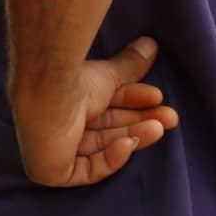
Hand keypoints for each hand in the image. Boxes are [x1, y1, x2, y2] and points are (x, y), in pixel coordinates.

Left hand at [13, 35, 177, 187]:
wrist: (45, 91)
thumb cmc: (69, 80)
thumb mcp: (107, 75)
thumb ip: (129, 67)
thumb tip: (152, 43)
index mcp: (68, 101)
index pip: (106, 107)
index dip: (133, 102)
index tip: (158, 95)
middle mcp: (60, 124)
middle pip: (108, 129)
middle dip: (140, 123)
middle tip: (170, 118)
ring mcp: (55, 150)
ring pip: (102, 148)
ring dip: (133, 137)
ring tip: (159, 127)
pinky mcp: (52, 171)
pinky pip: (88, 170)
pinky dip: (111, 158)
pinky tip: (128, 144)